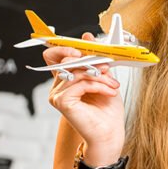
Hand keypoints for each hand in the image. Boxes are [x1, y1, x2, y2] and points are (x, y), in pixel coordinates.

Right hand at [45, 35, 124, 150]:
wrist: (110, 133)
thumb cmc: (107, 110)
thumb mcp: (104, 78)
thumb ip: (95, 59)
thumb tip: (87, 36)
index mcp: (66, 79)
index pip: (54, 55)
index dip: (64, 47)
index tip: (84, 46)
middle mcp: (58, 86)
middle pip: (65, 60)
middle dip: (88, 60)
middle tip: (106, 65)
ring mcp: (57, 94)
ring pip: (78, 72)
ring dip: (100, 76)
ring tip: (113, 86)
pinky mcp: (62, 101)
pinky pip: (80, 84)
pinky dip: (98, 85)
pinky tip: (110, 92)